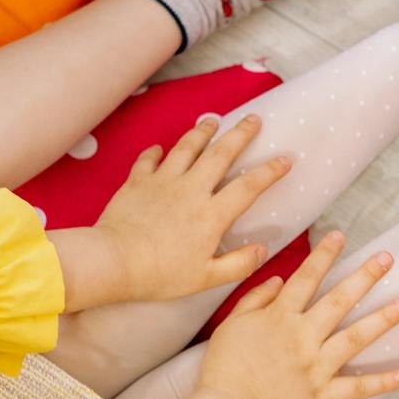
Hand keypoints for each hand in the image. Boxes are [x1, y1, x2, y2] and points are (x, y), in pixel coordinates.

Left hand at [93, 115, 288, 302]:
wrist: (113, 261)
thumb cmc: (159, 274)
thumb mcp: (206, 279)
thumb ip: (238, 264)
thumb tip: (262, 251)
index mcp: (211, 215)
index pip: (248, 187)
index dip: (269, 171)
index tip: (285, 158)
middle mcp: (191, 190)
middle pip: (220, 154)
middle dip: (240, 134)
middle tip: (254, 119)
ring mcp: (162, 182)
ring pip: (186, 148)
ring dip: (201, 132)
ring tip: (212, 120)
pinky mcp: (137, 182)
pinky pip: (148, 160)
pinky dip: (154, 152)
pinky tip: (159, 149)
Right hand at [195, 231, 398, 398]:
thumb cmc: (223, 370)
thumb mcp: (231, 326)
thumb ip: (255, 300)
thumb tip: (279, 280)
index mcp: (280, 318)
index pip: (306, 278)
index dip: (324, 255)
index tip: (340, 236)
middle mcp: (303, 337)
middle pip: (340, 301)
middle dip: (365, 276)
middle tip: (387, 258)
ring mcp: (316, 367)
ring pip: (355, 338)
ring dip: (383, 319)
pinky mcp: (323, 396)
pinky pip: (356, 388)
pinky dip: (380, 383)